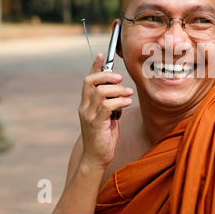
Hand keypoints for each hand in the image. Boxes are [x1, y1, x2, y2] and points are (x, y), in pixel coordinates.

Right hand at [78, 53, 132, 168]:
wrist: (96, 158)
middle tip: (121, 79)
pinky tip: (128, 102)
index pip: (88, 80)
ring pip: (101, 92)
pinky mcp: (97, 124)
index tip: (101, 55)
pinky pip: (108, 106)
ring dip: (118, 90)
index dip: (94, 66)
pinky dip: (120, 101)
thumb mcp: (106, 116)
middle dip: (107, 76)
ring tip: (129, 94)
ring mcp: (89, 115)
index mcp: (86, 104)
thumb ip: (109, 103)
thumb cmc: (103, 136)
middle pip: (91, 81)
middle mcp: (85, 107)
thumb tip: (119, 89)